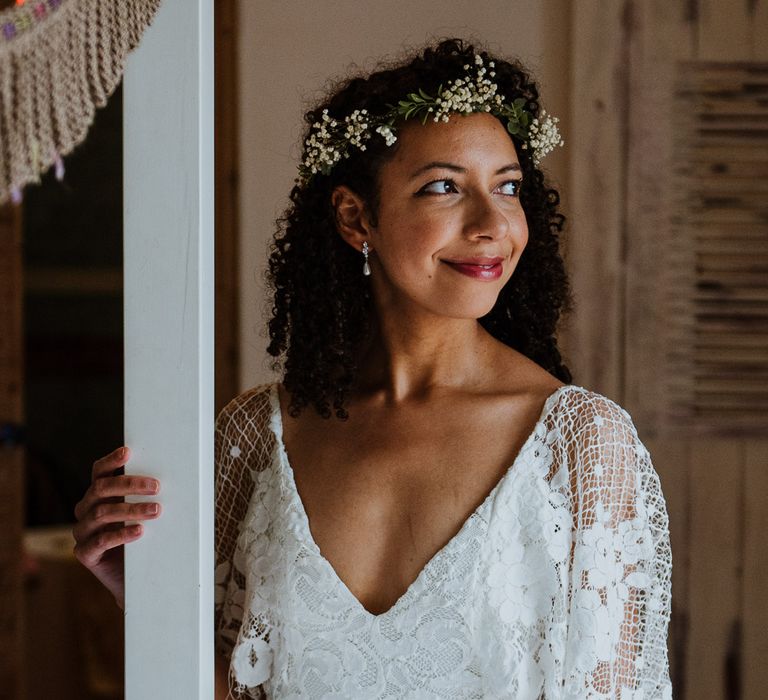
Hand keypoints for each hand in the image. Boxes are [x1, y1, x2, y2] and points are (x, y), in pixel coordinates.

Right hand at [72, 446, 161, 609]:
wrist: (137, 579)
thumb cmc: (145, 539)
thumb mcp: (148, 511)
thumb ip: (152, 494)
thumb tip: (183, 471)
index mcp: (99, 494)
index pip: (100, 472)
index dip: (111, 461)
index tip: (128, 452)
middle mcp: (86, 509)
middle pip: (101, 489)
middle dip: (130, 484)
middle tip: (157, 487)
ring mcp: (83, 532)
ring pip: (101, 513)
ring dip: (131, 509)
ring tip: (156, 510)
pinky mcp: (85, 554)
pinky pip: (99, 541)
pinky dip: (121, 534)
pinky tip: (139, 531)